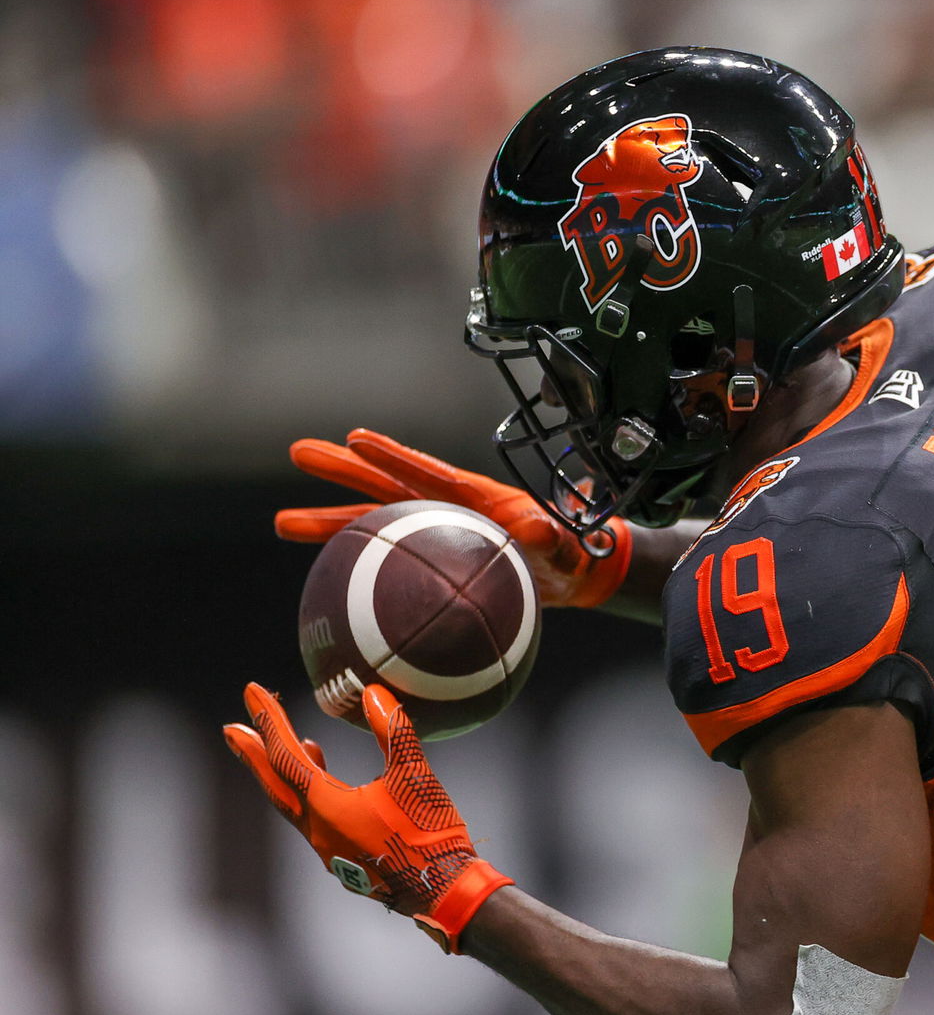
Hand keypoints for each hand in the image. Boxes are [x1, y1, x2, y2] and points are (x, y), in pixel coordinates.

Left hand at [222, 681, 512, 951]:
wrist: (443, 891)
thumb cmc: (430, 834)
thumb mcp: (415, 776)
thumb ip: (393, 732)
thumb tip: (373, 693)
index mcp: (327, 806)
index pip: (286, 754)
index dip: (269, 719)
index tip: (251, 691)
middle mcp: (317, 830)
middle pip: (274, 785)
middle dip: (253, 754)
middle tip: (232, 729)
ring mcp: (328, 849)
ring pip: (292, 804)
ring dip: (282, 774)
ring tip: (288, 747)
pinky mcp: (343, 860)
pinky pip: (312, 820)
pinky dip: (308, 795)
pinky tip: (328, 786)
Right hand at [275, 428, 633, 607]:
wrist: (566, 572)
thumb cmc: (570, 553)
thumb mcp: (568, 545)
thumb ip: (554, 536)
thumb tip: (536, 527)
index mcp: (477, 497)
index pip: (430, 473)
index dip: (395, 455)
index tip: (358, 436)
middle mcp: (447, 509)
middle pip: (387, 487)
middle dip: (344, 469)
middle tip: (298, 451)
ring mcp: (433, 533)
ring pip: (373, 525)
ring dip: (329, 524)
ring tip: (281, 522)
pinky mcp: (427, 559)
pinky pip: (384, 565)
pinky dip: (352, 569)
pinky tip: (319, 578)